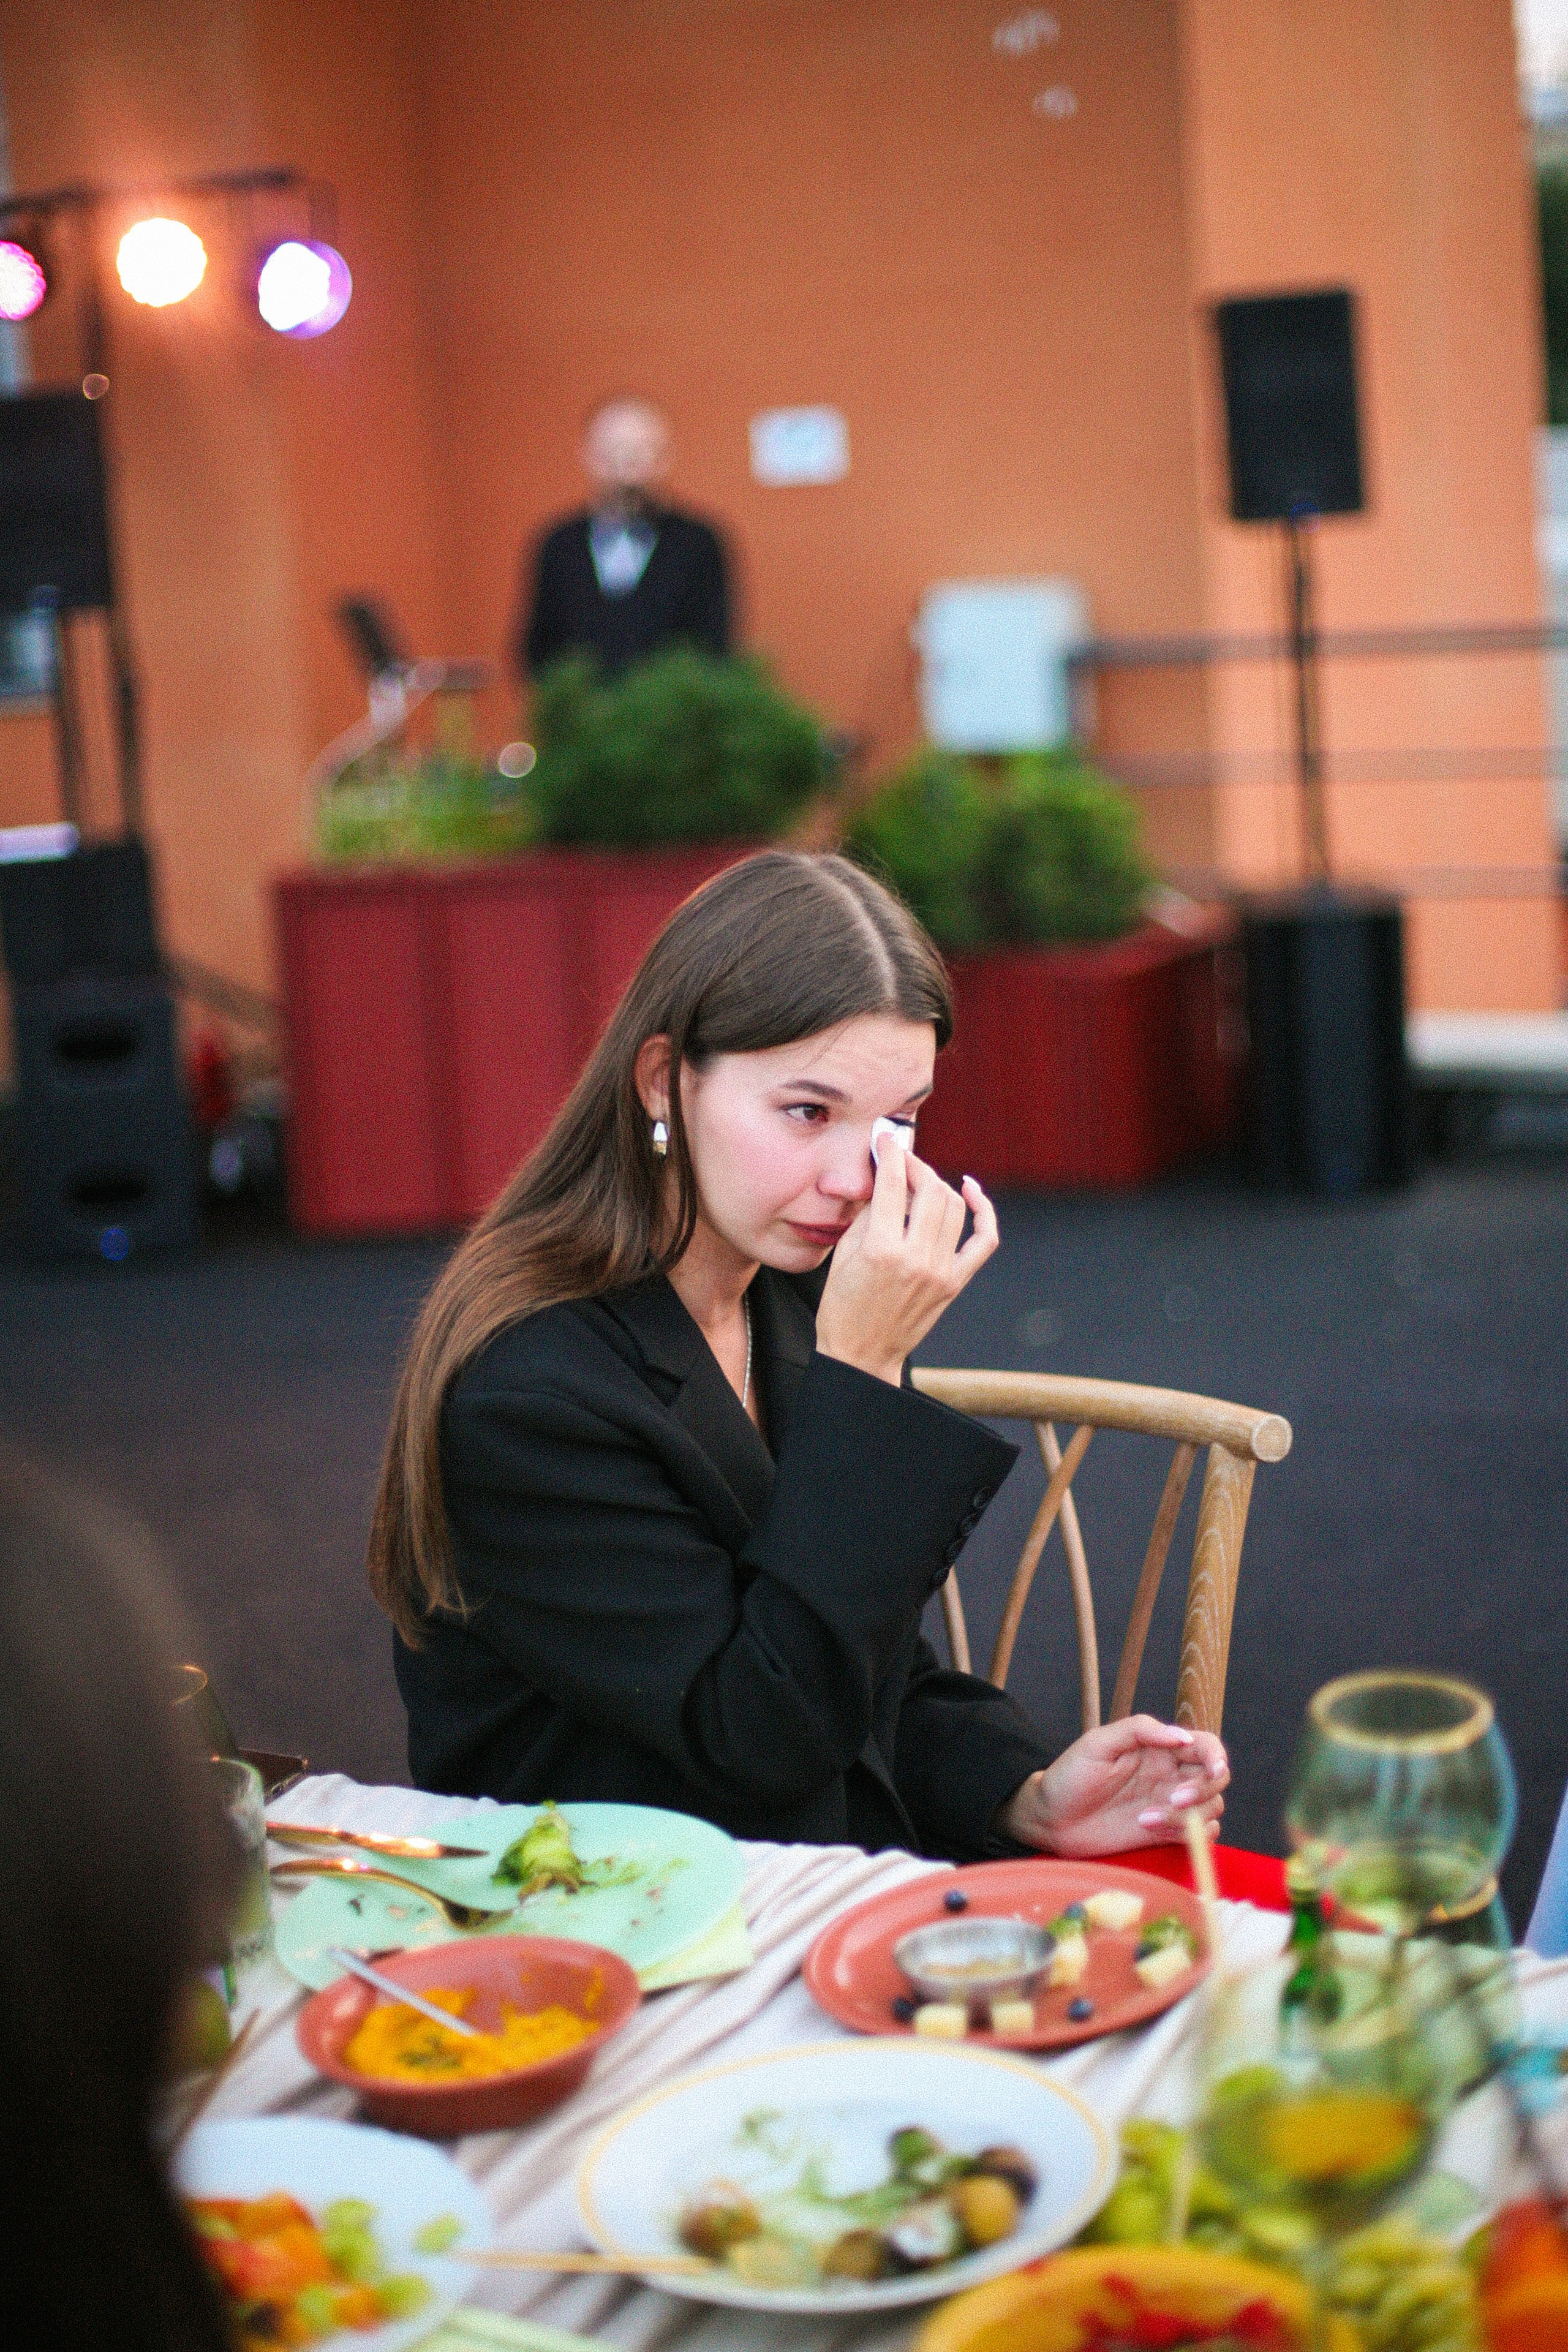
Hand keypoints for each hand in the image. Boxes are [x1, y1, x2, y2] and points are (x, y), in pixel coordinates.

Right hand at [814, 1144, 998, 1384]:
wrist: (863, 1356)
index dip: (890, 1153)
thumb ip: (866, 1215)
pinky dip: (983, 1210)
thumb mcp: (842, 1256)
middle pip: (930, 1189)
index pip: (891, 1185)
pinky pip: (984, 1239)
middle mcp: (916, 1259)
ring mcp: (941, 1271)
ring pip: (954, 1206)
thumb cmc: (842, 1309)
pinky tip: (970, 1189)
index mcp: (881, 1251)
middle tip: (901, 1159)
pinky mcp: (955, 1282)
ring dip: (938, 1184)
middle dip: (915, 1164)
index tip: (885, 1139)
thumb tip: (884, 1180)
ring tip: (920, 1180)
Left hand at [997, 1716, 1228, 1856]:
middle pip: (1216, 1779)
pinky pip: (1198, 1834)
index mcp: (1158, 1748)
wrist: (1051, 1818)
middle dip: (1205, 1789)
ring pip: (1211, 1808)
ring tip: (1147, 1817)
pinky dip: (1185, 1833)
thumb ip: (1139, 1730)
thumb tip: (1181, 1736)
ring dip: (1189, 1815)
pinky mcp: (1164, 1832)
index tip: (1213, 1768)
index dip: (1216, 1756)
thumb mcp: (1098, 1743)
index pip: (1205, 1746)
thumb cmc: (1070, 1775)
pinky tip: (1150, 1828)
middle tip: (1175, 1798)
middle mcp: (1169, 1774)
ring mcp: (1168, 1804)